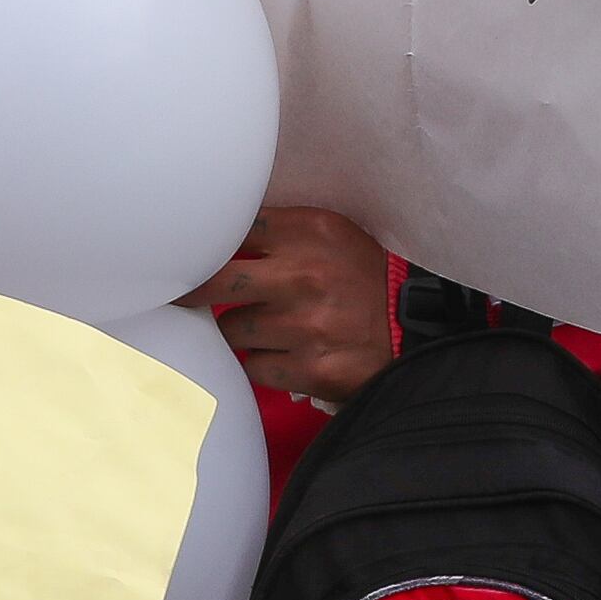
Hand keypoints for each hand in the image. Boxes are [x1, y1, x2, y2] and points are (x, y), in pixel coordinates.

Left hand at [194, 203, 396, 404]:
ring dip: (243, 331)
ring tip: (273, 326)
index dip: (206, 248)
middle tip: (182, 294)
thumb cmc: (364, 277)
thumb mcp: (330, 235)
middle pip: (213, 283)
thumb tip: (212, 236)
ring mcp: (306, 325)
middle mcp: (304, 275)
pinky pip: (254, 366)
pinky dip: (264, 362)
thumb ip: (277, 232)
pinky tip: (287, 353)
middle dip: (194, 291)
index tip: (188, 257)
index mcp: (309, 232)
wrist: (418, 327)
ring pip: (232, 330)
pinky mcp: (311, 368)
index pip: (231, 231)